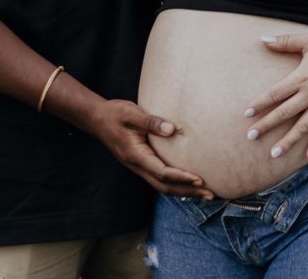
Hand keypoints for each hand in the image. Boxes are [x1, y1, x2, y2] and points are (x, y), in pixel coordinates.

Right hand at [86, 98, 212, 199]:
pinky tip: (189, 182)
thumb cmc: (114, 114)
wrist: (96, 119)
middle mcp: (137, 166)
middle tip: (210, 195)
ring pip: (163, 185)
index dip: (181, 177)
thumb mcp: (131, 113)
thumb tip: (172, 129)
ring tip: (205, 193)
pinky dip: (176, 183)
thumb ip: (150, 121)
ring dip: (184, 191)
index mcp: (136, 156)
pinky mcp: (142, 163)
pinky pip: (160, 178)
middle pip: (165, 186)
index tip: (199, 179)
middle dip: (188, 192)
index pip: (161, 172)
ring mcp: (139, 166)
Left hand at [244, 34, 307, 159]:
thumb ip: (285, 41)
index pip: (275, 93)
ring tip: (273, 154)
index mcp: (301, 78)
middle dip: (266, 125)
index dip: (260, 103)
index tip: (246, 114)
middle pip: (284, 113)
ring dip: (287, 141)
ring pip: (302, 126)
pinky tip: (307, 155)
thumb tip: (262, 40)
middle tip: (250, 137)